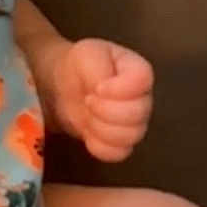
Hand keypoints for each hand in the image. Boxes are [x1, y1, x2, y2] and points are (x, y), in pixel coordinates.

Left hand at [48, 38, 153, 161]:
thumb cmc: (78, 65)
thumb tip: (105, 89)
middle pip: (138, 113)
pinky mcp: (120, 142)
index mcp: (137, 70)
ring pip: (131, 136)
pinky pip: (119, 153)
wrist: (63, 85)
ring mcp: (134, 123)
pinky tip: (88, 134)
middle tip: (87, 101)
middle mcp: (142, 98)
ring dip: (101, 128)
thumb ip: (99, 67)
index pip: (143, 81)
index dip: (119, 88)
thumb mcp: (86, 53)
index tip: (97, 88)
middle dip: (105, 110)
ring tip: (86, 115)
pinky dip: (99, 146)